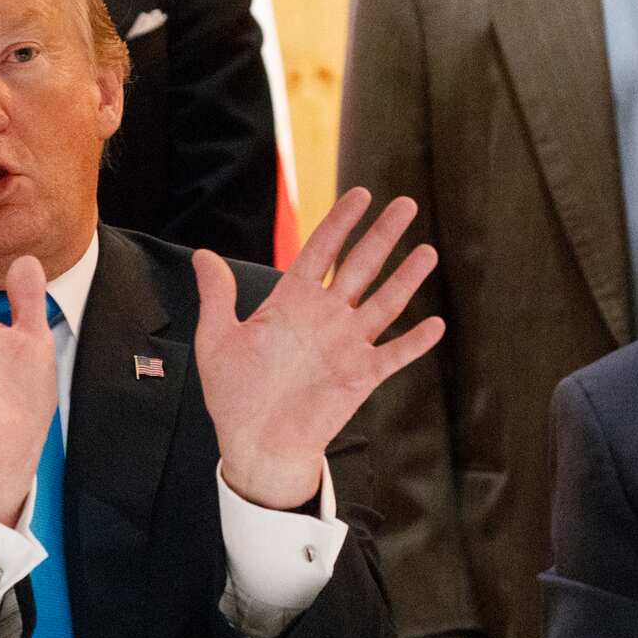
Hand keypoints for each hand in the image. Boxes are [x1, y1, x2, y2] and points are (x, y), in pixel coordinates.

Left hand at [193, 187, 443, 507]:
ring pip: (383, 303)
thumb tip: (201, 254)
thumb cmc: (234, 393)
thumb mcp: (217, 339)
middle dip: (382, 235)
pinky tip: (436, 323)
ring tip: (426, 250)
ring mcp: (345, 345)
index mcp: (291, 302)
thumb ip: (217, 296)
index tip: (360, 194)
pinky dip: (414, 342)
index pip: (321, 252)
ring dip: (406, 278)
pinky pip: (393, 355)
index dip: (340, 223)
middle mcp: (324, 317)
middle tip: (405, 203)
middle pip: (360, 266)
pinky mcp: (360, 377)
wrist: (253, 442)